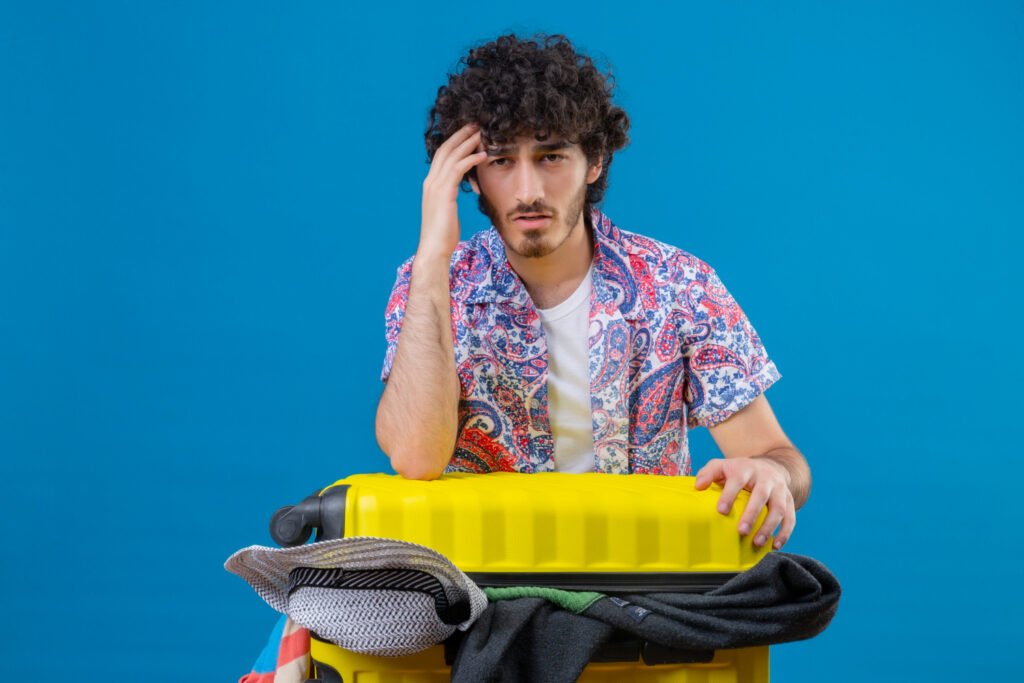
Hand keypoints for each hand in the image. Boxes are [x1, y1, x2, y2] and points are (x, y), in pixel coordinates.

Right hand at [419, 123, 488, 260]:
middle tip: (475, 124)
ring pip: (451, 156)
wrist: (434, 249)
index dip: (454, 142)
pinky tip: (483, 155)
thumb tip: (454, 196)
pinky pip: (458, 169)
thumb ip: (448, 198)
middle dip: (460, 135)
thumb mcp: (445, 211)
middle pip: (445, 149)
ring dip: (467, 142)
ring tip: (481, 133)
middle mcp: (430, 182)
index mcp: (430, 185)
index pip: (441, 155)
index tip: (467, 133)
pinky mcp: (444, 193)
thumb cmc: (442, 234)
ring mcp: (435, 186)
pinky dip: (470, 159)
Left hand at [694, 456, 795, 549]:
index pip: (738, 480)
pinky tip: (774, 546)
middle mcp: (765, 478)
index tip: (721, 510)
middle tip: (742, 531)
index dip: (730, 494)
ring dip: (769, 526)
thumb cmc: (739, 471)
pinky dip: (785, 532)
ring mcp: (780, 489)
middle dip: (752, 514)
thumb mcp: (722, 466)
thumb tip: (698, 486)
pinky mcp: (790, 500)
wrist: (769, 466)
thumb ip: (708, 473)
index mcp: (746, 469)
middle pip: (761, 494)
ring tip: (757, 542)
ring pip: (779, 508)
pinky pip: (791, 517)